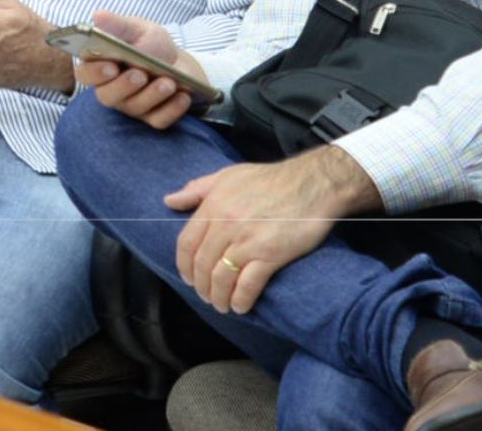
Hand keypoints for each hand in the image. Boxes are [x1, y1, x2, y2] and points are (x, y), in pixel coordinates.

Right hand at [75, 9, 213, 131]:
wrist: (179, 62)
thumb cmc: (151, 44)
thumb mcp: (137, 29)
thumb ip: (118, 25)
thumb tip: (98, 16)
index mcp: (100, 65)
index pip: (85, 74)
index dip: (95, 72)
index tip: (111, 65)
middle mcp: (111, 89)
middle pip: (107, 96)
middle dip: (124, 86)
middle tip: (140, 74)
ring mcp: (132, 106)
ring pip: (135, 107)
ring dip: (152, 95)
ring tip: (168, 82)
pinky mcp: (152, 117)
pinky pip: (159, 120)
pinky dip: (172, 109)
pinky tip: (182, 96)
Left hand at [167, 148, 372, 314]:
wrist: (312, 183)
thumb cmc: (271, 179)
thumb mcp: (228, 175)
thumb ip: (197, 189)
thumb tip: (169, 201)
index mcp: (214, 205)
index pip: (186, 243)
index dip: (184, 265)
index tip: (188, 278)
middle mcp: (226, 224)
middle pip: (202, 264)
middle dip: (201, 286)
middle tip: (206, 296)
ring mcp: (248, 240)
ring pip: (221, 278)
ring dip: (218, 297)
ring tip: (222, 305)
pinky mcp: (271, 254)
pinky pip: (248, 284)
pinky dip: (241, 300)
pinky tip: (240, 306)